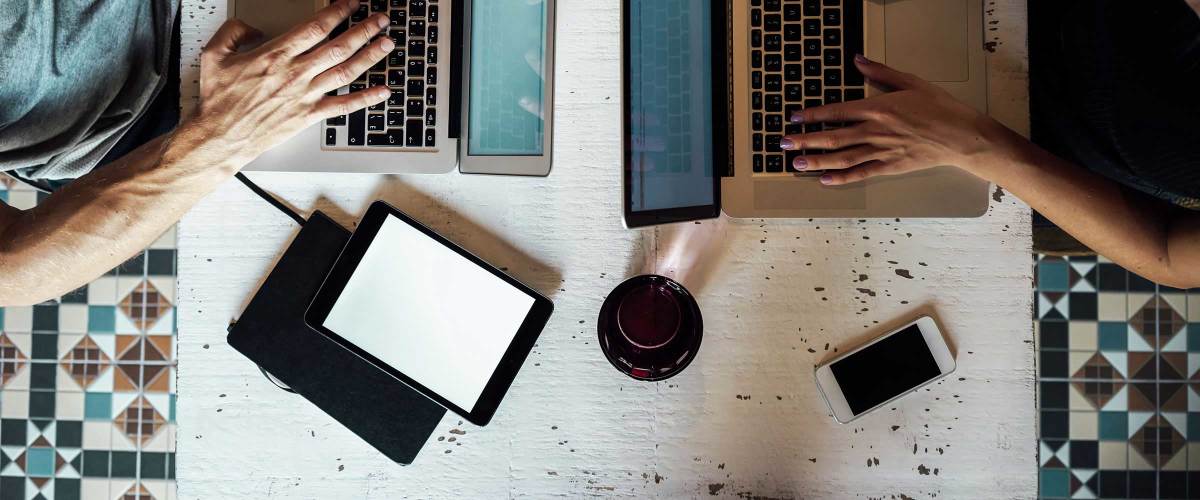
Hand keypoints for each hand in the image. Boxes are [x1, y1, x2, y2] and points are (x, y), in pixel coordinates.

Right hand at [187, 0, 392, 168]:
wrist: (221, 136)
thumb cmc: (219, 100)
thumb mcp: (214, 55)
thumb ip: (234, 32)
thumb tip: (254, 28)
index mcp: (275, 55)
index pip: (316, 27)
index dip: (338, 12)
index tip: (351, 4)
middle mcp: (295, 73)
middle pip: (339, 46)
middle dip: (364, 29)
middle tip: (380, 19)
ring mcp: (305, 95)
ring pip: (346, 71)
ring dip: (370, 56)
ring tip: (387, 43)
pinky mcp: (309, 116)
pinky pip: (344, 106)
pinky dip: (367, 98)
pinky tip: (383, 91)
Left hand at [782, 55, 1005, 185]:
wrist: (961, 134)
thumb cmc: (938, 107)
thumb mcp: (910, 81)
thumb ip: (880, 72)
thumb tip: (858, 60)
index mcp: (877, 108)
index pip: (837, 112)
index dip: (812, 115)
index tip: (794, 118)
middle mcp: (875, 130)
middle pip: (832, 137)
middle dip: (805, 141)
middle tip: (784, 144)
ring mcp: (881, 150)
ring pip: (842, 157)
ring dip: (817, 161)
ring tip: (796, 164)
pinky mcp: (890, 167)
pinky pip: (862, 173)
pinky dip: (842, 178)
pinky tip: (826, 180)